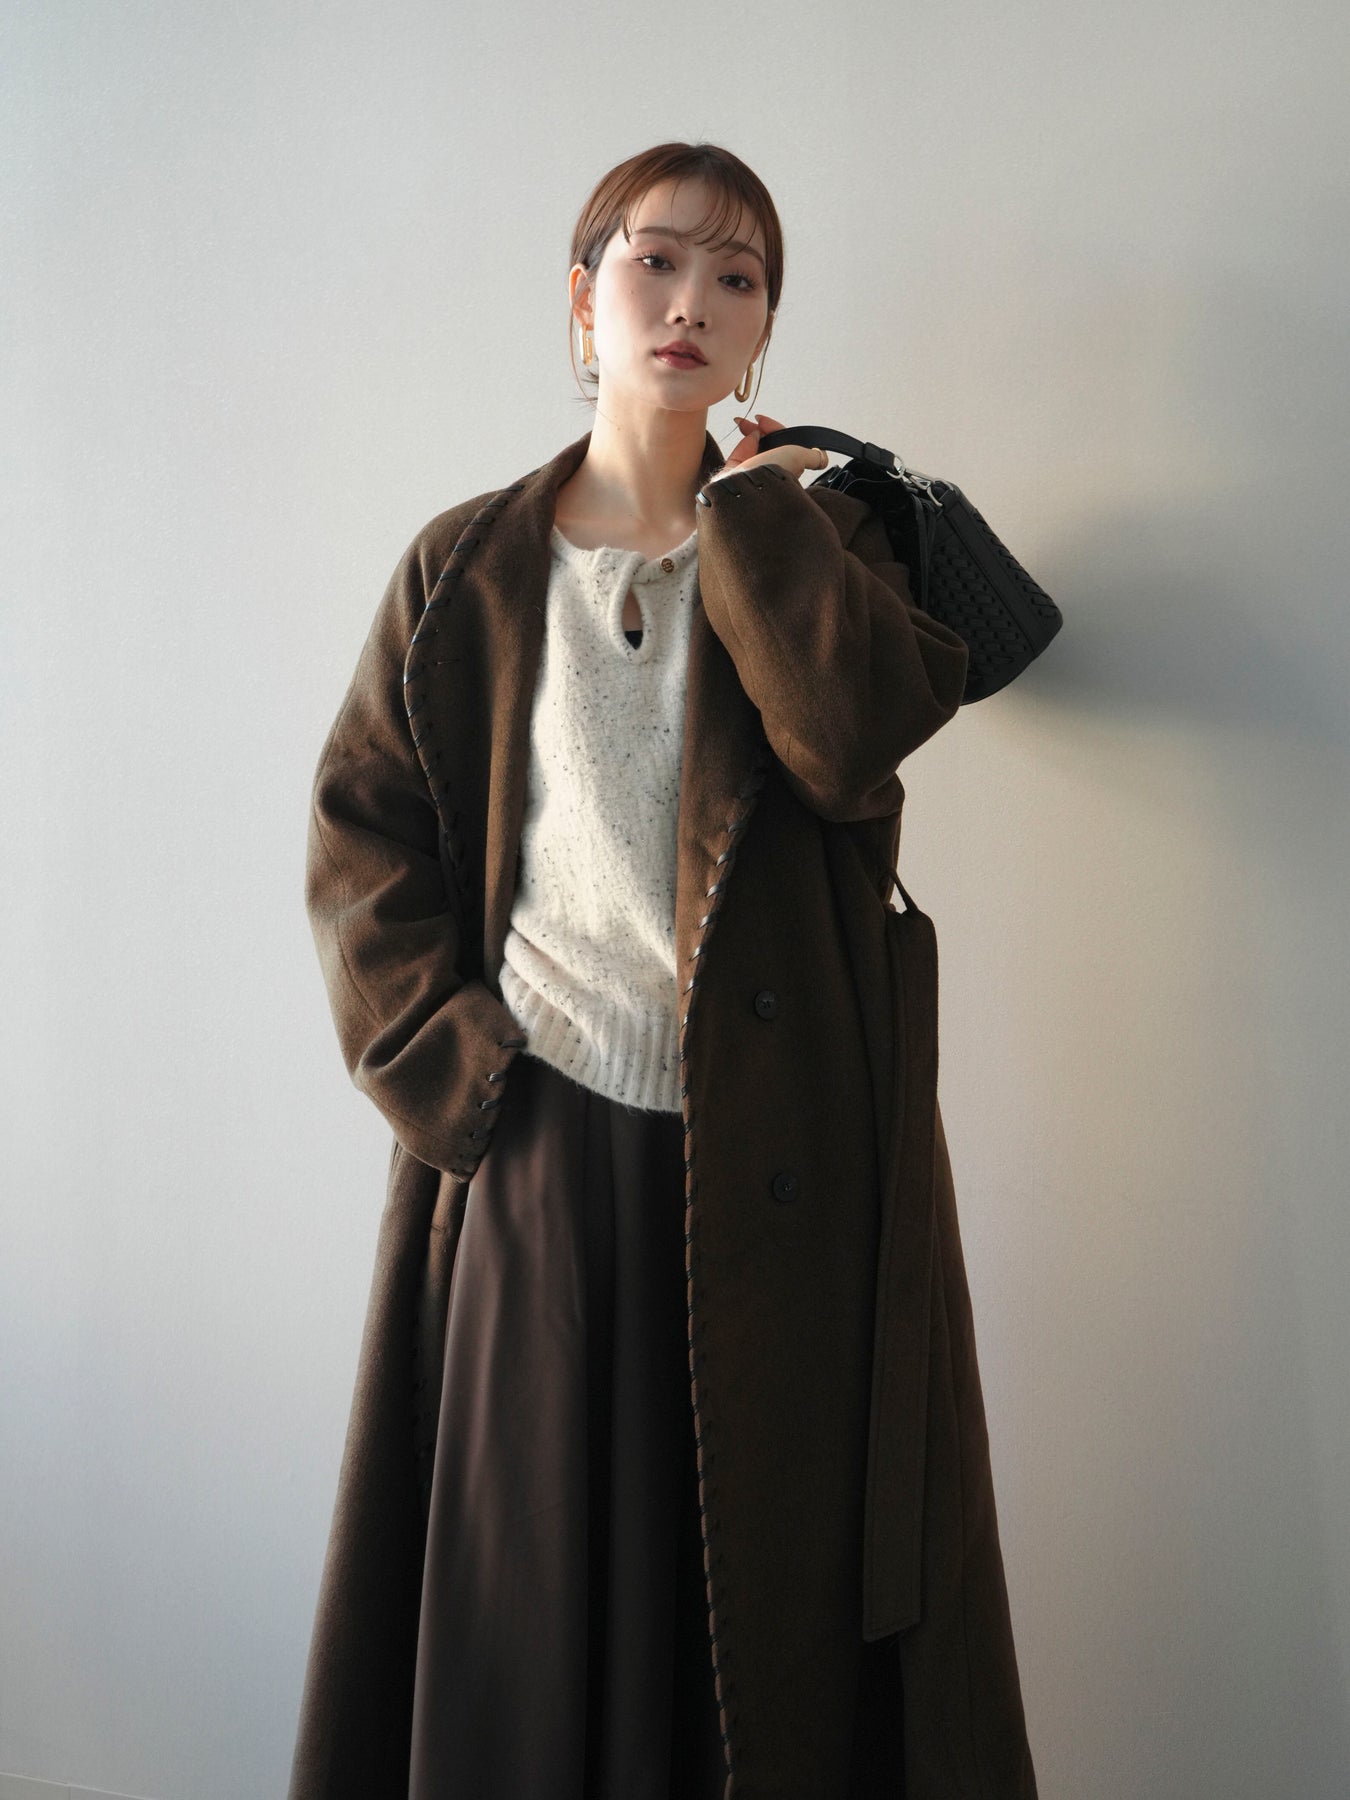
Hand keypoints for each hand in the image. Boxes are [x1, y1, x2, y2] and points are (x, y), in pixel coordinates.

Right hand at [709, 411, 829, 483]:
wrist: (746, 486)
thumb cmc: (773, 472)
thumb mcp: (799, 458)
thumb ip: (813, 457)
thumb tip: (823, 458)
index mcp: (785, 469)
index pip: (781, 443)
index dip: (775, 429)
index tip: (764, 420)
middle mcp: (769, 471)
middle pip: (766, 444)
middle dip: (759, 429)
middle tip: (753, 419)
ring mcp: (751, 473)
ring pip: (752, 448)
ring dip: (749, 432)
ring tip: (743, 423)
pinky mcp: (736, 475)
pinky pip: (740, 454)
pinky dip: (742, 443)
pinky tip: (742, 433)